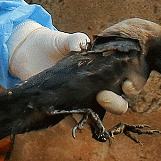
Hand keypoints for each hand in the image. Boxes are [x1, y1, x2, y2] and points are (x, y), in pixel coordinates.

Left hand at [8, 21, 126, 112]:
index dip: (132, 85)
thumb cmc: (54, 44)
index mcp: (105, 71)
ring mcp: (81, 99)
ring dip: (95, 115)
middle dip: (116, 103)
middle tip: (103, 95)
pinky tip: (69, 114)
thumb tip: (82, 44)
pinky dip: (72, 120)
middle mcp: (98, 88)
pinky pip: (72, 119)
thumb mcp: (66, 40)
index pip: (126, 82)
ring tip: (88, 107)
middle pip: (117, 104)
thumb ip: (76, 40)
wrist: (28, 51)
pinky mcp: (63, 107)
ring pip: (97, 115)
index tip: (127, 84)